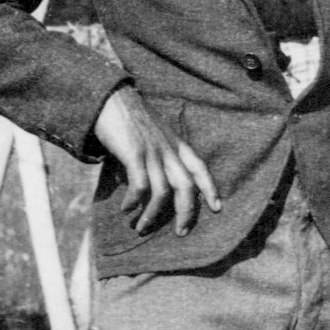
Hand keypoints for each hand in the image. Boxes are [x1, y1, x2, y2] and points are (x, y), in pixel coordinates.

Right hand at [92, 88, 221, 236]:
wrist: (111, 98)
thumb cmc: (130, 119)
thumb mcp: (153, 136)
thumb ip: (157, 159)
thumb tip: (146, 189)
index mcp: (177, 144)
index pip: (200, 167)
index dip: (211, 188)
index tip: (217, 208)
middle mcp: (169, 149)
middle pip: (186, 186)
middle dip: (186, 213)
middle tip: (181, 232)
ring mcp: (152, 151)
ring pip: (162, 192)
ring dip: (152, 215)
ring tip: (142, 227)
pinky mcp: (134, 153)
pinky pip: (140, 186)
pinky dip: (134, 201)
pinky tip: (126, 209)